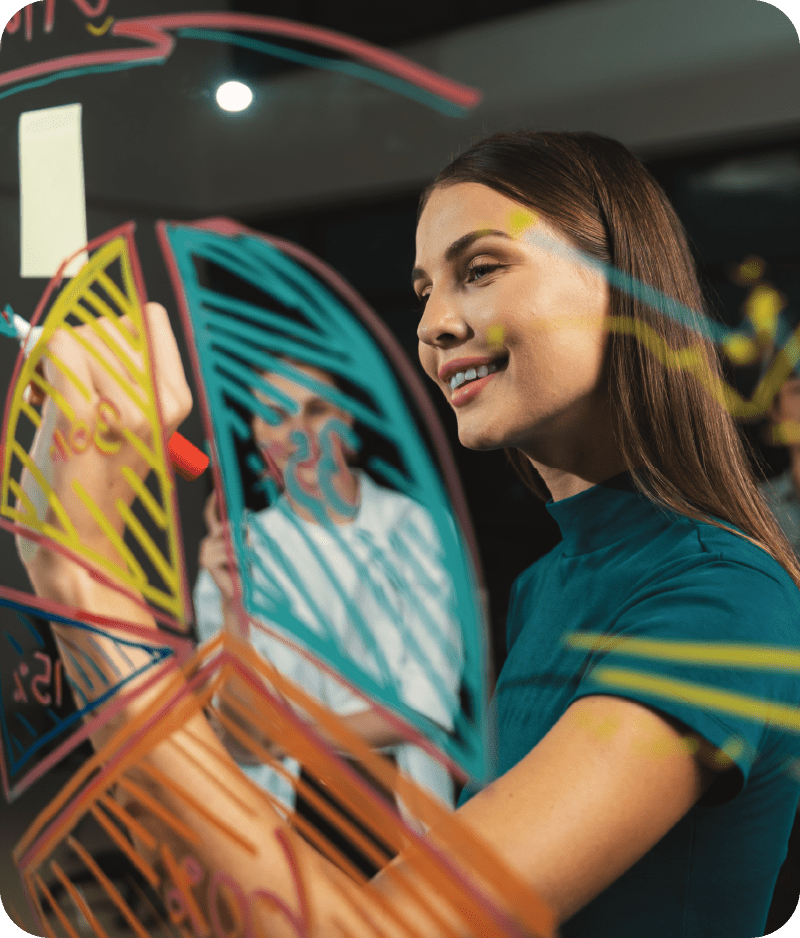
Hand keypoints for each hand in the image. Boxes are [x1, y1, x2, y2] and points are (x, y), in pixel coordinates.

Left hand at [18, 302, 191, 587]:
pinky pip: (61, 350)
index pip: (150, 318)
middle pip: (109, 324)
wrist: (82, 539)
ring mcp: (125, 412)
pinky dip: (43, 364)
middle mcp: (159, 403)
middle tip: (71, 389)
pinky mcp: (84, 420)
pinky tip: (44, 395)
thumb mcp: (135, 422)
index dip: (116, 330)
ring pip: (81, 336)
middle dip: (81, 346)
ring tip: (57, 401)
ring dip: (56, 360)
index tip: (100, 360)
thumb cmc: (98, 478)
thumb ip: (126, 371)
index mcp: (177, 399)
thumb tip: (80, 323)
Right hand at [198, 490, 238, 601]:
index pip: (211, 514)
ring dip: (241, 549)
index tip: (218, 488)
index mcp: (214, 536)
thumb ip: (241, 532)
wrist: (238, 593)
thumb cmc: (243, 569)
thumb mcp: (245, 546)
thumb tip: (244, 516)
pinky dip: (236, 556)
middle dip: (238, 535)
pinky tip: (237, 564)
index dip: (213, 501)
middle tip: (247, 546)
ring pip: (228, 539)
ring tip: (244, 559)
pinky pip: (227, 550)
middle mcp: (206, 542)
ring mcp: (204, 551)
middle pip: (224, 527)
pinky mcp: (206, 560)